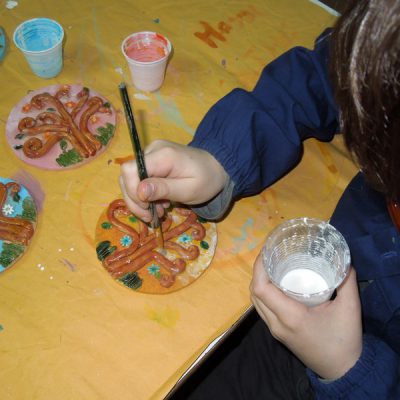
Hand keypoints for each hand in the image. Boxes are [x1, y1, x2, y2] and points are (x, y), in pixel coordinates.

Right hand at [119, 139, 227, 221]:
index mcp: (163, 155)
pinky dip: (143, 194)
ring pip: (130, 179)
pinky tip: (157, 203)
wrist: (216, 167)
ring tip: (156, 212)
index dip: (132, 191)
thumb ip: (164, 189)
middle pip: (127, 175)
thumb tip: (139, 191)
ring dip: (138, 200)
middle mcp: (152, 150)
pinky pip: (138, 178)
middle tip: (150, 216)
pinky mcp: (151, 160)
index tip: (147, 208)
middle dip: (134, 200)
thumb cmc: (206, 180)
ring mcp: (151, 154)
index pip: (130, 170)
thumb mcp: (189, 190)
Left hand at [250, 254, 361, 379]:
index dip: (259, 268)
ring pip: (256, 302)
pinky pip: (262, 309)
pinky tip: (275, 283)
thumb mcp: (350, 309)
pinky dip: (263, 293)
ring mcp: (275, 330)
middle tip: (271, 254)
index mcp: (290, 317)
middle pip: (254, 293)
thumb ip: (346, 282)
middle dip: (258, 271)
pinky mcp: (278, 333)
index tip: (267, 251)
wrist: (343, 371)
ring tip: (272, 265)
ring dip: (259, 282)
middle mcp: (277, 323)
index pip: (261, 288)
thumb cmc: (345, 341)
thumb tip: (343, 260)